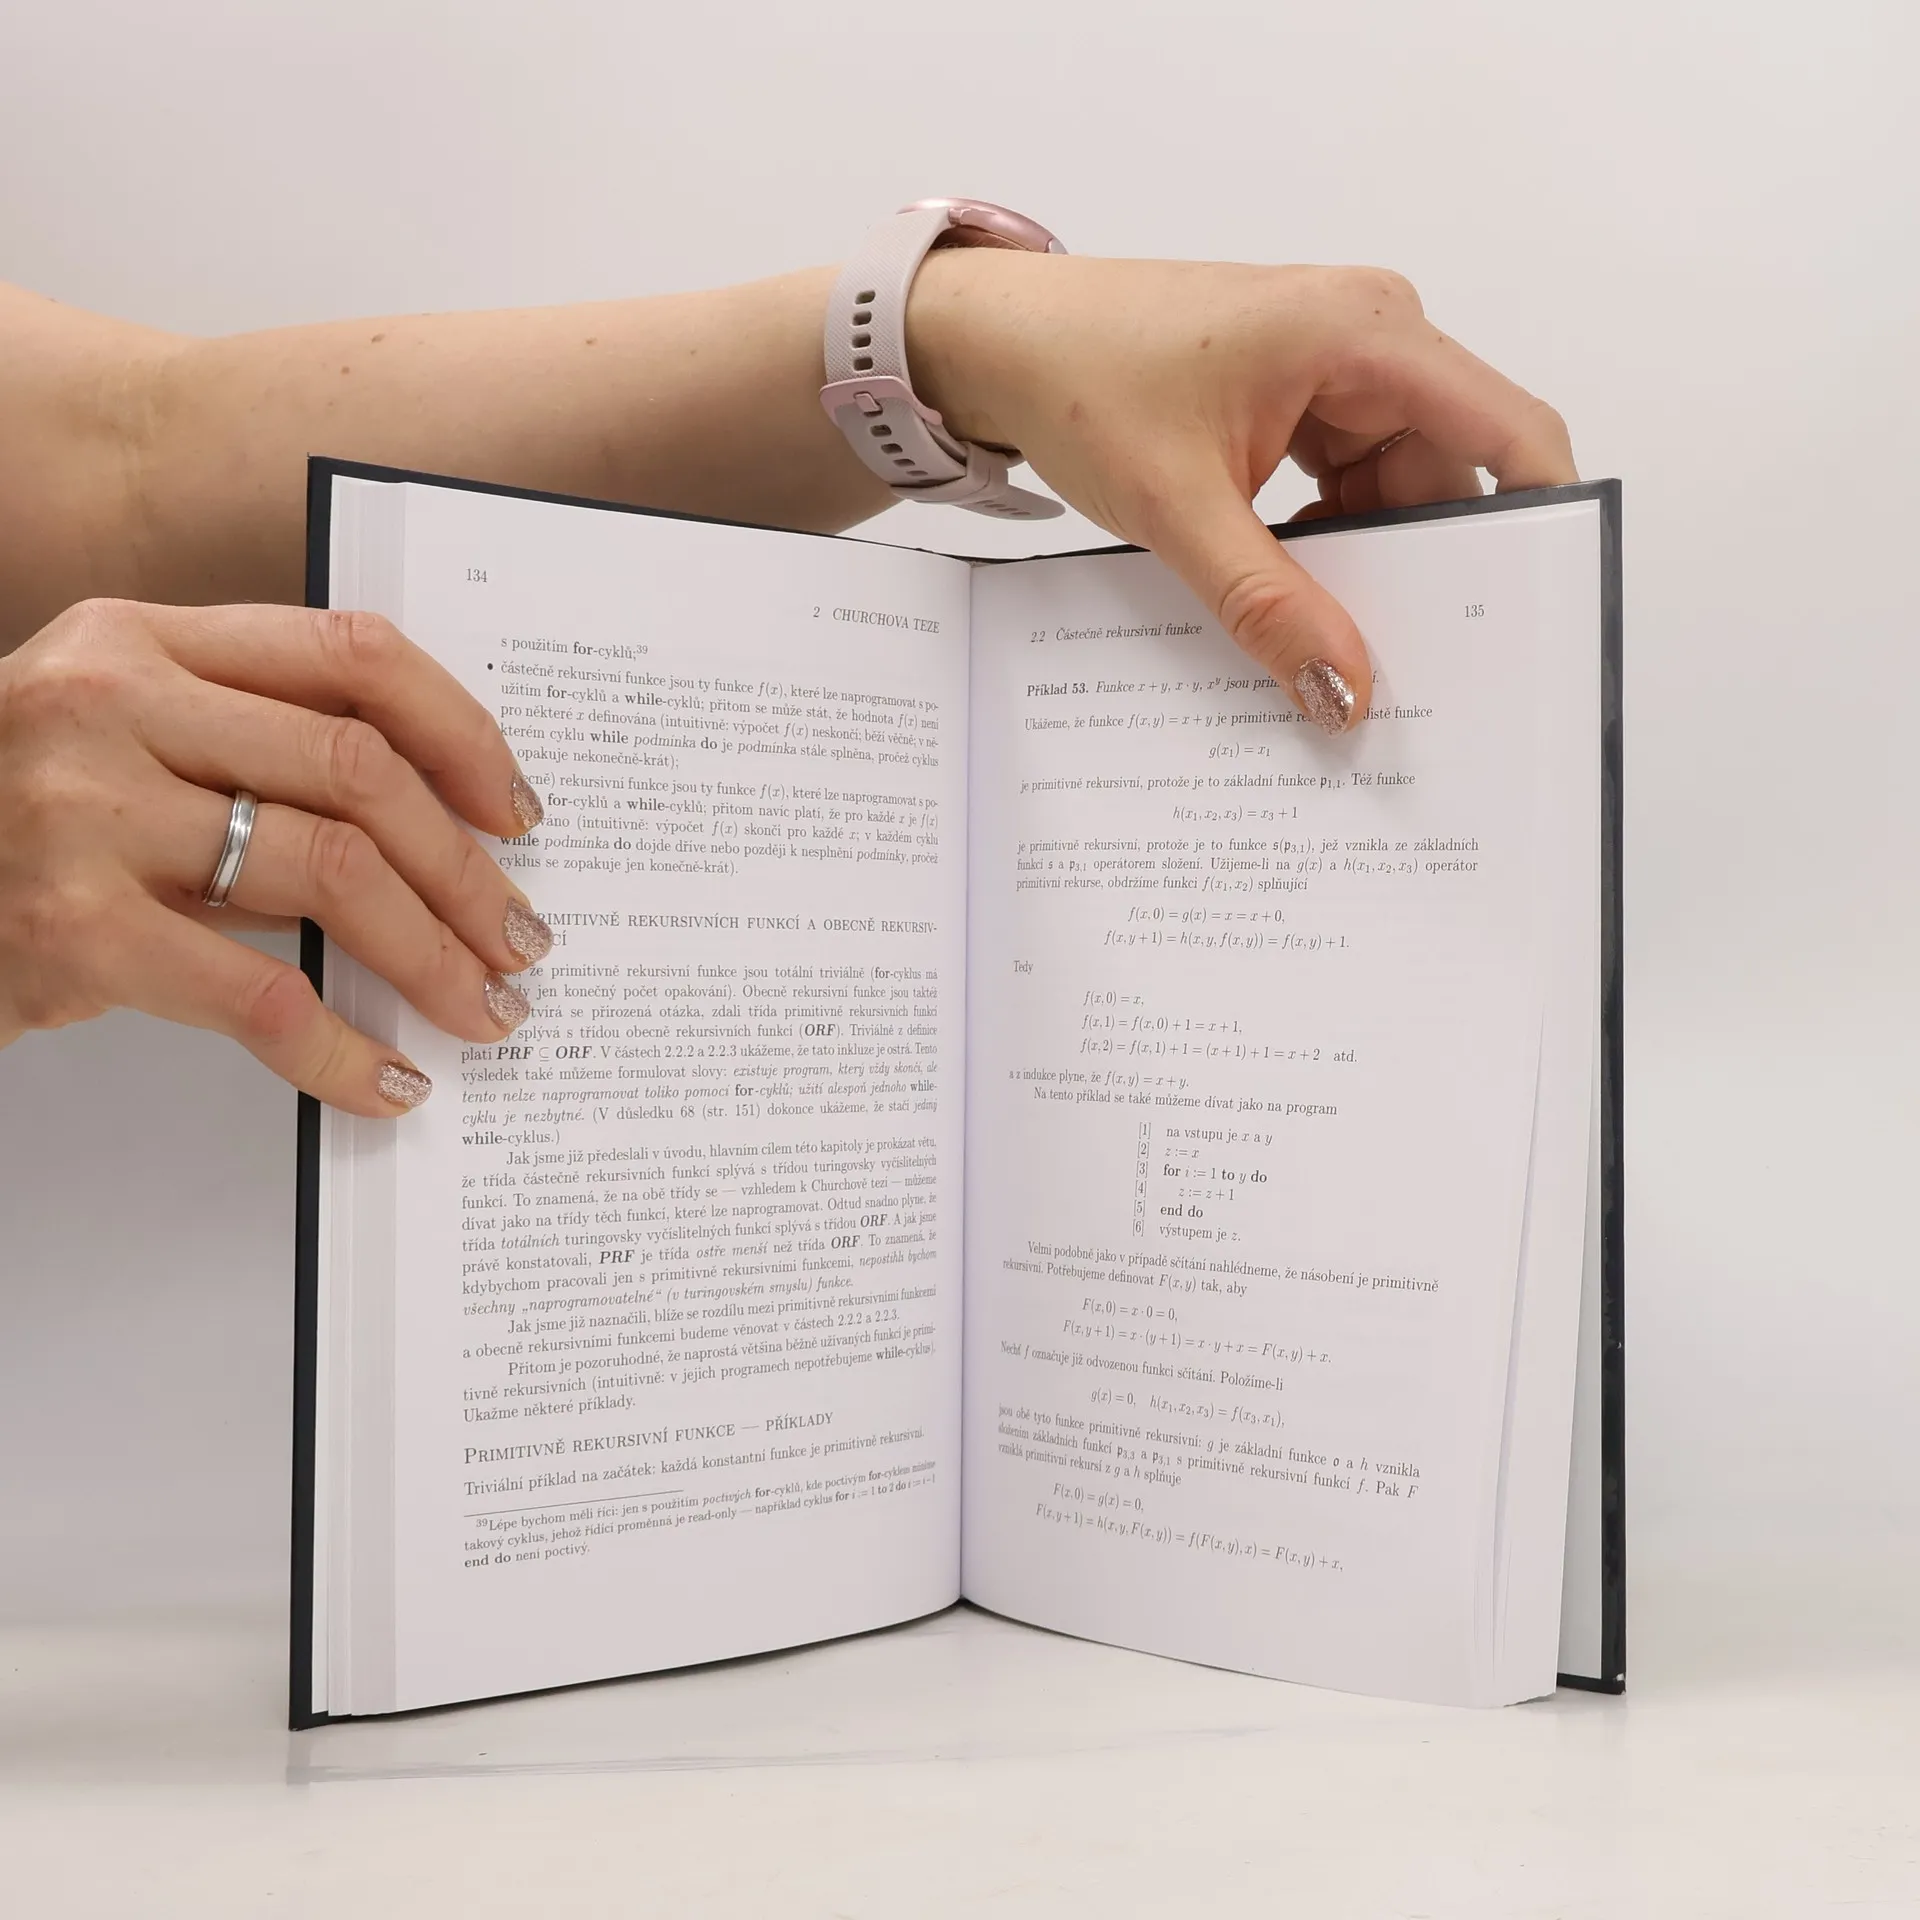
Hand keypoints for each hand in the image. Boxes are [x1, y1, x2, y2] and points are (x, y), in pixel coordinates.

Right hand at [0, 599, 550, 1112]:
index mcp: (141, 640)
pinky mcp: (69, 927)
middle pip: (360, 771)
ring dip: (435, 954)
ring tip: (485, 1008)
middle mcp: (111, 703)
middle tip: (522, 938)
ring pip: (332, 870)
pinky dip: (342, 1050)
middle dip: (468, 868)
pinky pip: (259, 995)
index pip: (350, 654)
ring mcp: (82, 811)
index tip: (516, 810)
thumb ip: (242, 745)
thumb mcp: (111, 739)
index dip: (460, 732)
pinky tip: (388, 1082)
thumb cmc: (4, 827)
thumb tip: (428, 825)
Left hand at [907, 253, 1575, 730]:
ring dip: (1369, 562)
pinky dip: (1328, 541)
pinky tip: (1295, 597)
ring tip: (1341, 643)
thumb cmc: (1078, 380)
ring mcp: (1337, 368)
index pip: (1508, 431)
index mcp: (1366, 333)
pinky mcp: (1301, 398)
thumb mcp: (1180, 508)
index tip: (1535, 617)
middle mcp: (1371, 337)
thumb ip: (1268, 605)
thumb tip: (1343, 690)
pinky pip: (1347, 482)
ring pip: (1393, 487)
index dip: (1538, 524)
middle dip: (1431, 569)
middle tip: (1416, 670)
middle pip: (1447, 474)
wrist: (998, 342)